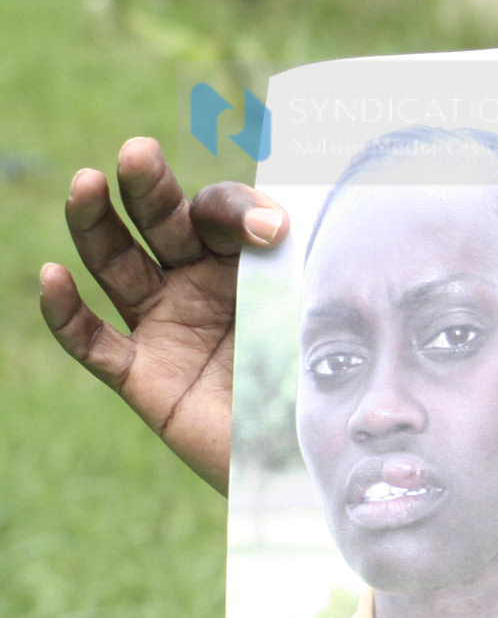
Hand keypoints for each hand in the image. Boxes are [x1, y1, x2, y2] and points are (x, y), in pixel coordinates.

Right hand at [38, 138, 289, 494]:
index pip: (220, 214)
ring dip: (96, 225)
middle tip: (137, 152)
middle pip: (160, 223)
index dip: (236, 212)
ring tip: (85, 184)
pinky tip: (53, 278)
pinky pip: (93, 342)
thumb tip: (281, 221)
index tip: (272, 232)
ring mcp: (164, 326)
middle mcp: (196, 284)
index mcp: (243, 260)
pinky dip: (68, 312)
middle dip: (148, 187)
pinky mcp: (142, 376)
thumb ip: (300, 267)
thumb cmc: (322, 384)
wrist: (311, 465)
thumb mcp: (317, 316)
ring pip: (117, 265)